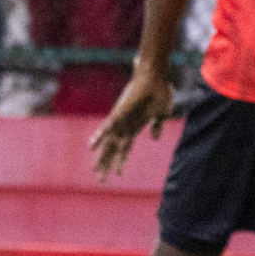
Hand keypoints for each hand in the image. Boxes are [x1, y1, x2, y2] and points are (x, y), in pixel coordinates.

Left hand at [90, 64, 173, 181]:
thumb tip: (154, 137)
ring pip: (109, 142)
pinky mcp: (119, 111)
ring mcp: (121, 119)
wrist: (155, 75)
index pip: (124, 148)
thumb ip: (157, 126)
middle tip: (100, 179)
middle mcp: (124, 125)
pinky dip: (100, 135)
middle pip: (113, 149)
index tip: (117, 175)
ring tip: (95, 171)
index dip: (120, 161)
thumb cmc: (160, 91)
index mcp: (134, 127)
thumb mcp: (162, 114)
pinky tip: (92, 145)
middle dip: (107, 164)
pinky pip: (108, 125)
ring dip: (102, 157)